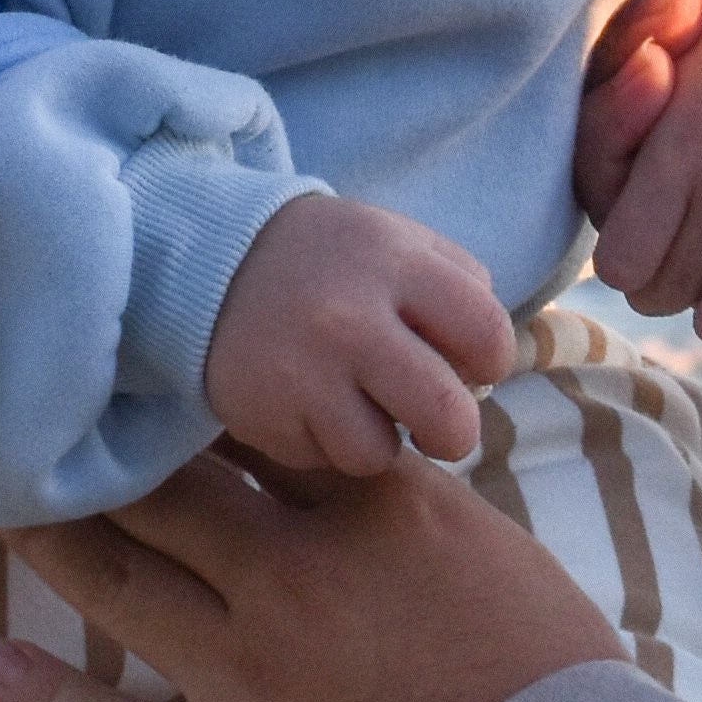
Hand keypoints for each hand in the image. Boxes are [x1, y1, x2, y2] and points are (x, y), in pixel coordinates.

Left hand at [0, 447, 617, 701]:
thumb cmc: (559, 701)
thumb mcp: (500, 561)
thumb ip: (411, 512)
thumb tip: (362, 470)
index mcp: (372, 515)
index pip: (258, 423)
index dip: (194, 396)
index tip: (144, 370)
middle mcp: (289, 578)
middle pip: (165, 489)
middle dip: (102, 451)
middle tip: (39, 420)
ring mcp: (242, 677)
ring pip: (117, 581)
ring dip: (50, 538)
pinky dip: (39, 694)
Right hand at [201, 192, 513, 474]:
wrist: (206, 258)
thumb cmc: (326, 260)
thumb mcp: (394, 241)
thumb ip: (455, 286)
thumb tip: (495, 365)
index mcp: (396, 262)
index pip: (488, 336)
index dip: (489, 362)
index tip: (465, 364)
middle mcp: (351, 318)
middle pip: (448, 418)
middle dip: (451, 431)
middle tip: (431, 419)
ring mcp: (304, 371)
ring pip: (379, 454)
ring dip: (374, 438)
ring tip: (350, 400)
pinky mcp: (264, 413)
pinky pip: (321, 459)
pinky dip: (321, 441)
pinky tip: (304, 401)